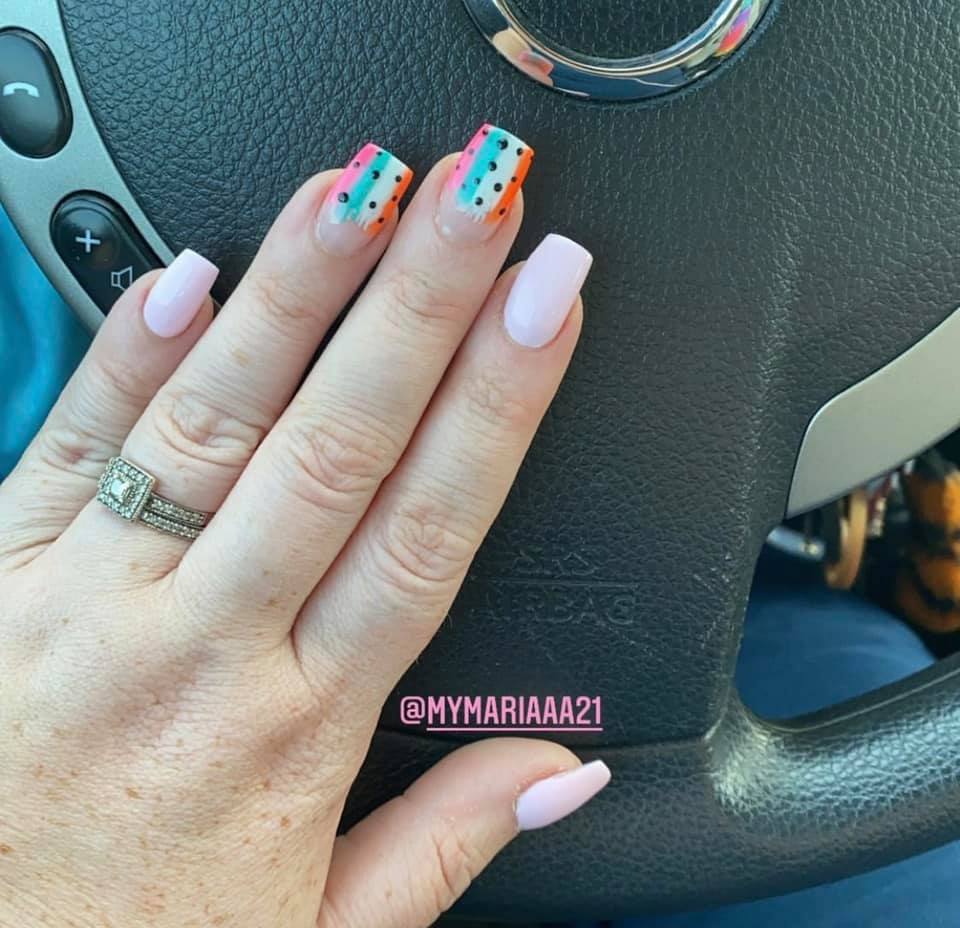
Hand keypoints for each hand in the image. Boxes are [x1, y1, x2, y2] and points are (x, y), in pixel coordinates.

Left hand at [0, 126, 606, 927]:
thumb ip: (448, 840)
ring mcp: (90, 602)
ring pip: (214, 418)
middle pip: (336, 443)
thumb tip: (559, 771)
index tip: (546, 305)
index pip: (428, 526)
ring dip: (296, 291)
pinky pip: (73, 443)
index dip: (499, 402)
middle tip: (476, 200)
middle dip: (420, 304)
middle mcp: (200, 644)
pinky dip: (131, 350)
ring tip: (361, 191)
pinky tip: (190, 272)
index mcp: (297, 725)